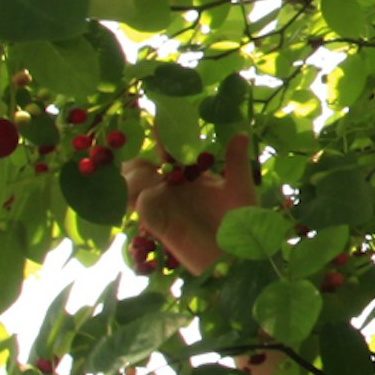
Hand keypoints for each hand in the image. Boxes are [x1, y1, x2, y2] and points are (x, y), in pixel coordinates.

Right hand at [125, 137, 255, 275]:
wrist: (235, 257)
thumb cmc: (242, 222)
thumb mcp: (240, 188)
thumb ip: (236, 162)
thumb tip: (241, 133)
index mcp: (191, 174)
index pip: (171, 149)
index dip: (163, 134)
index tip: (158, 118)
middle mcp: (171, 187)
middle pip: (142, 164)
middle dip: (138, 157)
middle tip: (147, 155)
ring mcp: (161, 203)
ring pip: (132, 181)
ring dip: (134, 174)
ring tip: (150, 176)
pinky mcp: (156, 222)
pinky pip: (138, 203)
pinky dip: (136, 194)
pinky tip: (147, 192)